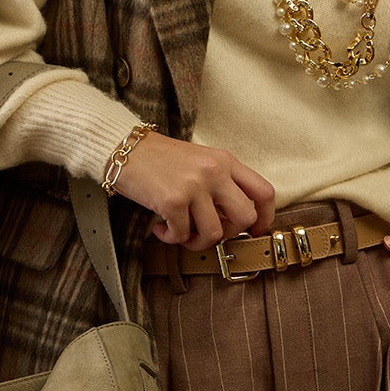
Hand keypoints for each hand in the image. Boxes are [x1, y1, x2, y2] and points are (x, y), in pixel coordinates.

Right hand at [113, 132, 276, 249]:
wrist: (123, 148)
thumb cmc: (160, 158)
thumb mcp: (200, 161)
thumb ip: (220, 183)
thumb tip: (233, 220)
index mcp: (225, 161)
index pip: (264, 192)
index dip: (265, 217)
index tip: (256, 230)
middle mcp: (215, 172)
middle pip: (245, 218)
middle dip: (229, 234)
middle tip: (210, 232)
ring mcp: (194, 186)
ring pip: (215, 233)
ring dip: (197, 242)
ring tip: (180, 233)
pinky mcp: (173, 201)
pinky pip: (182, 235)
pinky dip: (170, 238)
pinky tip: (160, 227)